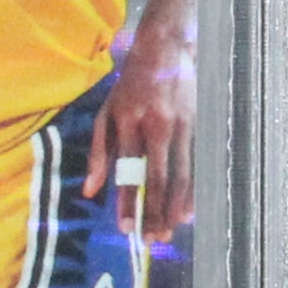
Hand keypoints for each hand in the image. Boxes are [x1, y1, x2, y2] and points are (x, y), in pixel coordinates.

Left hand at [84, 12, 195, 240]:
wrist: (165, 49)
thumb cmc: (130, 85)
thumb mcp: (106, 112)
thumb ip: (99, 152)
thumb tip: (91, 191)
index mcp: (128, 121)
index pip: (127, 169)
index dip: (126, 201)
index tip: (125, 228)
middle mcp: (155, 125)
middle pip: (155, 177)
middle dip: (153, 211)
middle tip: (151, 239)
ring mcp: (180, 126)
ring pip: (180, 174)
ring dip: (174, 206)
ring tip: (169, 231)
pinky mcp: (197, 125)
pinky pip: (195, 164)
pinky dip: (192, 190)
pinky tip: (188, 211)